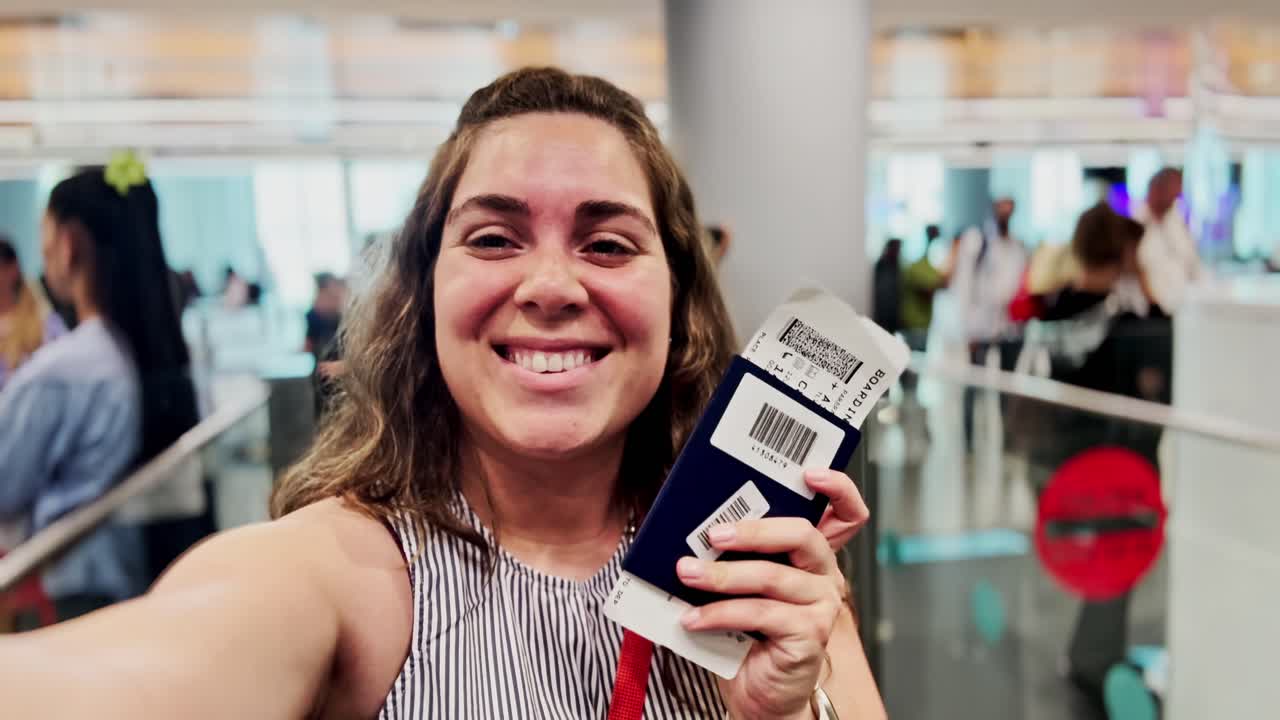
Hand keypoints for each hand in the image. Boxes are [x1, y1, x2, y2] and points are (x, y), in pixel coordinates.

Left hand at [676, 469, 867, 718]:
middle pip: (802, 534)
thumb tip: (689, 529)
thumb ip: (733, 556)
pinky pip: (760, 614)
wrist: (758, 692)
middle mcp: (824, 576)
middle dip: (754, 529)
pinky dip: (719, 613)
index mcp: (811, 556)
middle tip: (714, 534)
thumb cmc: (746, 635)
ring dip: (721, 576)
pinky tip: (693, 618)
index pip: (846, 514)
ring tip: (688, 574)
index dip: (838, 488)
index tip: (808, 473)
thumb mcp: (740, 586)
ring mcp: (821, 605)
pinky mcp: (809, 634)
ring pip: (772, 576)